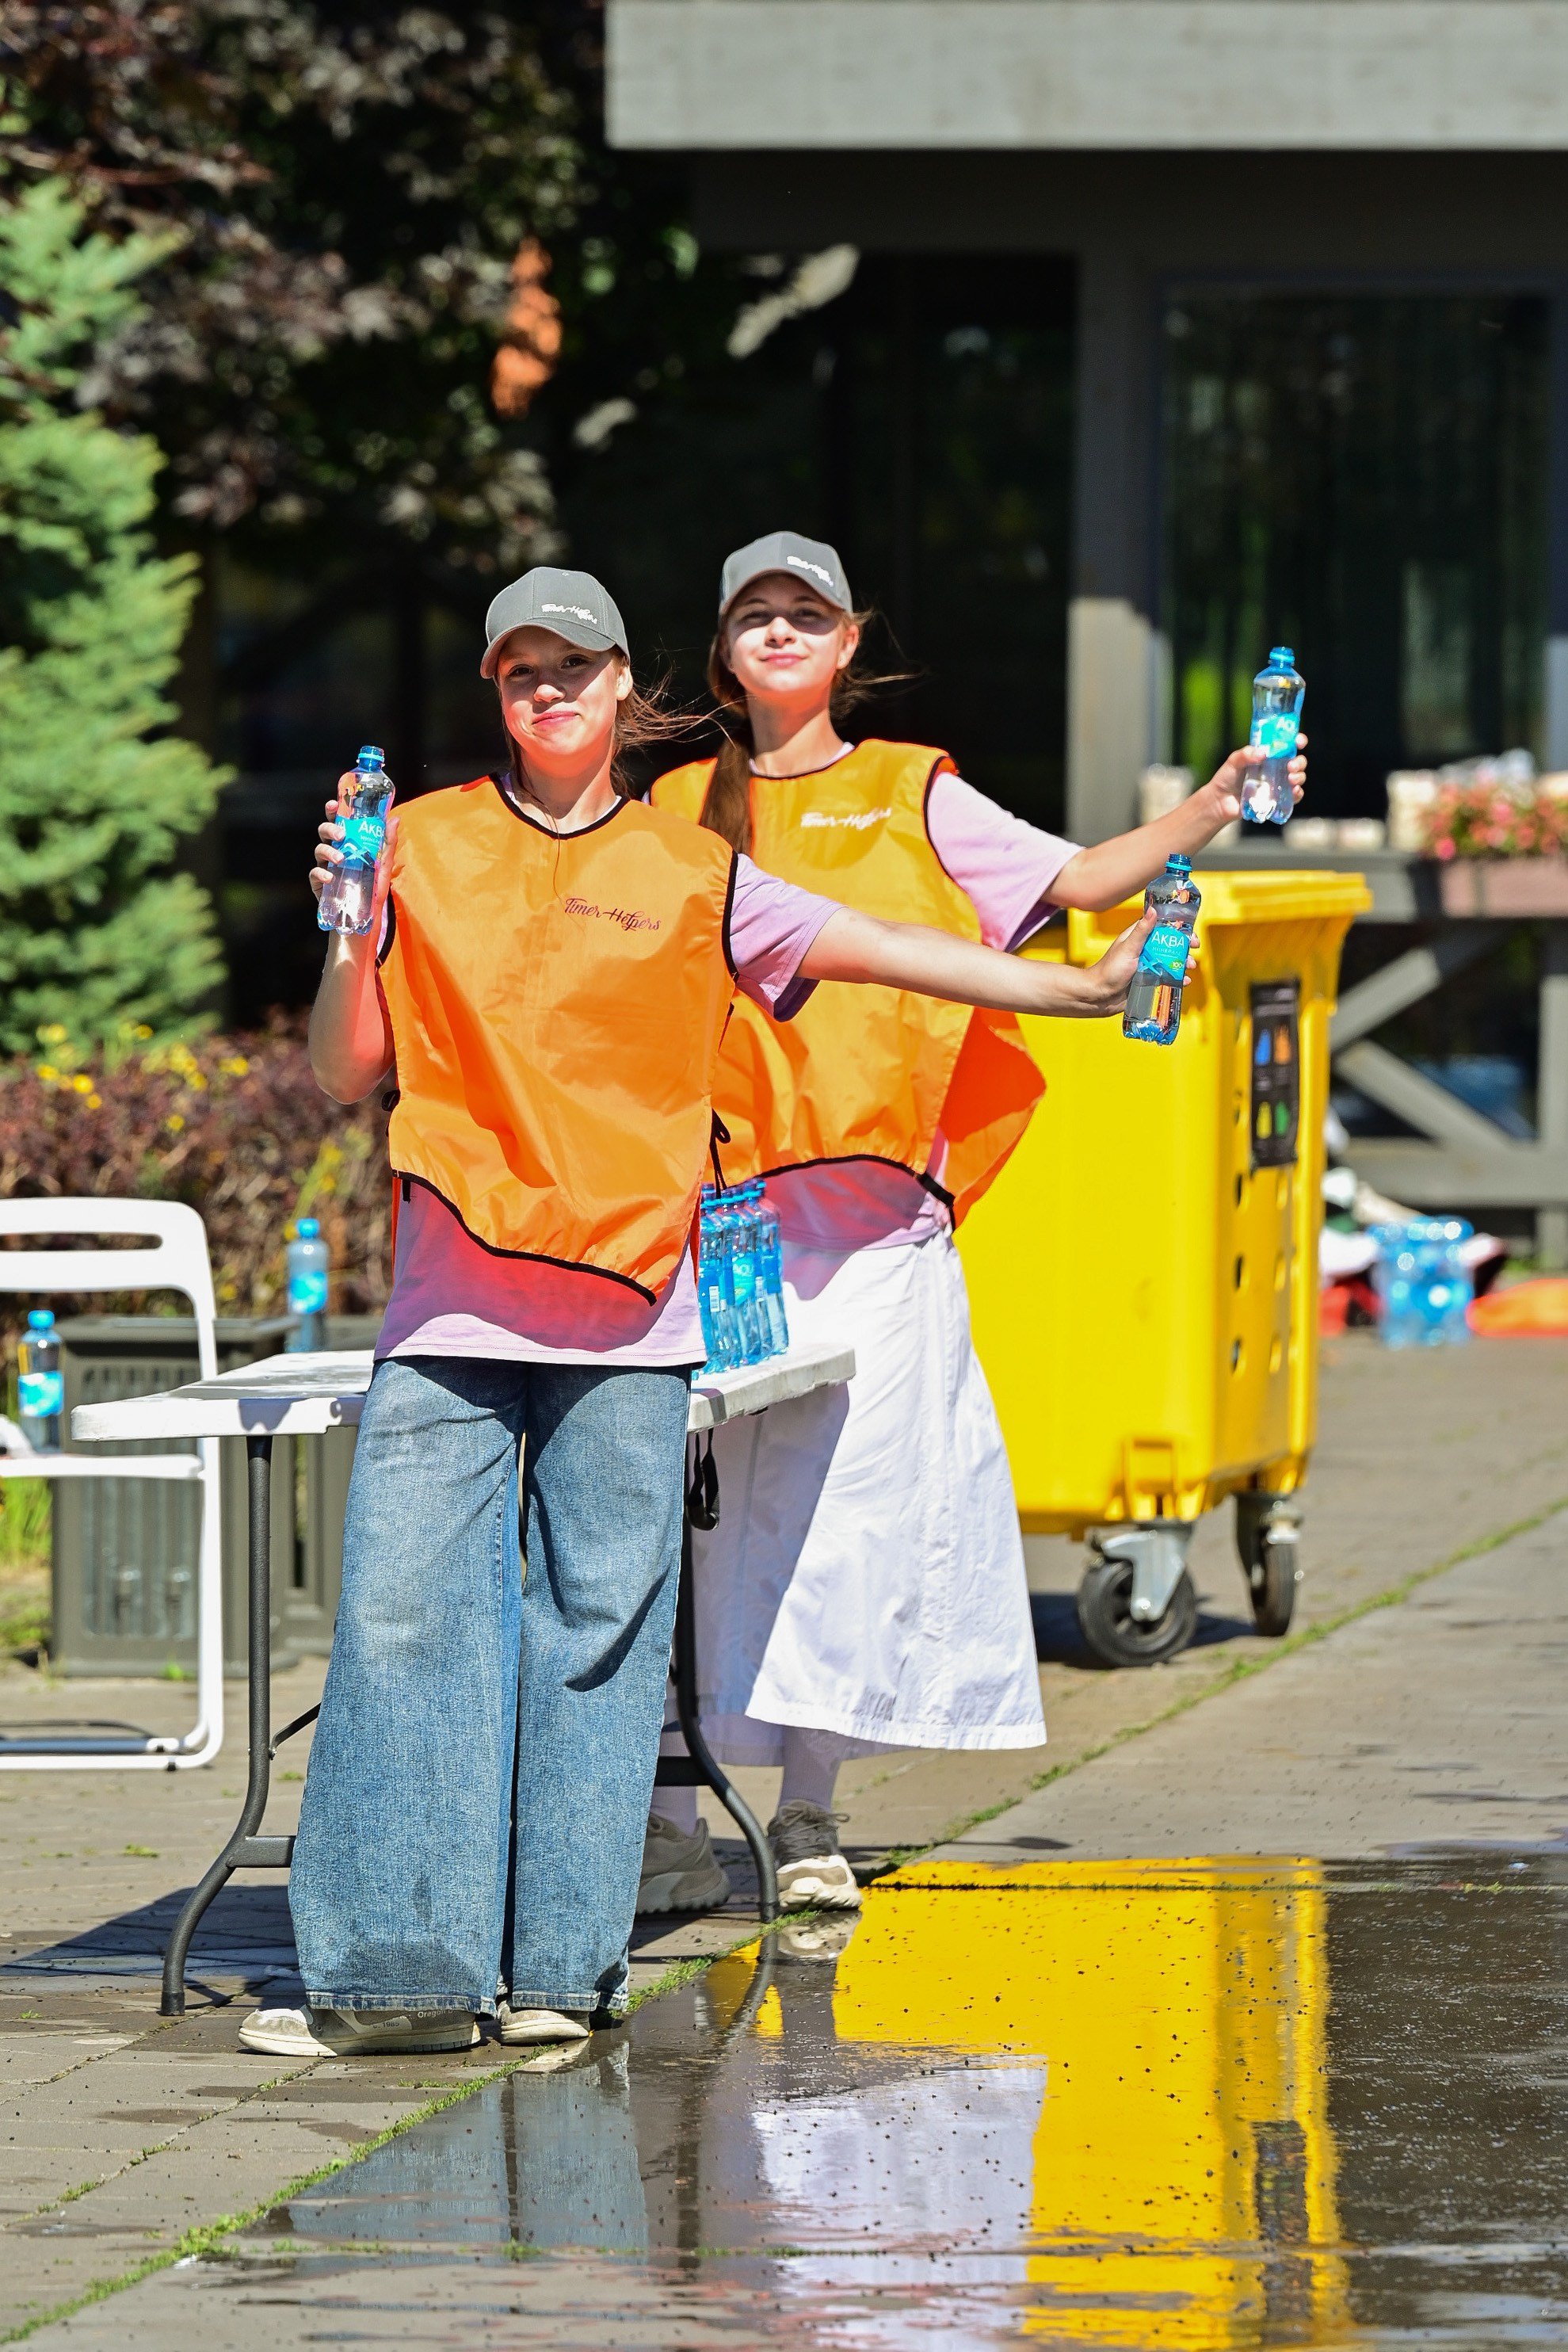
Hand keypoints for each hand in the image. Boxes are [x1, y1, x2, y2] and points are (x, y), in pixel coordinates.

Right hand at [310, 776, 397, 932]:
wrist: (365, 920)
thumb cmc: (372, 890)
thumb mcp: (384, 867)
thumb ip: (388, 844)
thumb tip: (395, 819)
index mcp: (347, 845)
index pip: (338, 823)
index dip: (332, 812)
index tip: (333, 804)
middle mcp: (334, 853)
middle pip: (324, 833)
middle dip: (330, 829)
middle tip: (341, 835)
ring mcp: (325, 868)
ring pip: (318, 850)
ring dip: (328, 852)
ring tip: (341, 859)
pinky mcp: (319, 885)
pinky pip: (314, 875)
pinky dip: (320, 874)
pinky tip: (331, 878)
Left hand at [1060, 903, 1192, 1017]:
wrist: (1099, 996)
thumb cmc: (1109, 970)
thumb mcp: (1128, 948)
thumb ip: (1141, 931)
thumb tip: (1153, 909)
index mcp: (1139, 938)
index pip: (1162, 928)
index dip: (1178, 930)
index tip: (1190, 935)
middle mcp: (1144, 950)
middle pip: (1170, 946)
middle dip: (1184, 949)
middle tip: (1193, 953)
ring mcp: (1147, 966)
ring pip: (1170, 962)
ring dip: (1182, 964)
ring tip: (1189, 968)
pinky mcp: (1148, 981)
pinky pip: (1167, 978)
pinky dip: (1177, 979)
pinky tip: (1184, 982)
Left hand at [1194, 733, 1308, 830]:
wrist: (1220, 802)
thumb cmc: (1226, 778)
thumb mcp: (1233, 761)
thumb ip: (1245, 755)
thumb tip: (1263, 753)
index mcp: (1269, 755)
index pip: (1288, 744)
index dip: (1297, 741)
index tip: (1298, 742)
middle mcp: (1277, 768)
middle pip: (1298, 761)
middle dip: (1299, 762)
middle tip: (1290, 766)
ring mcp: (1278, 784)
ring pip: (1299, 777)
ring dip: (1299, 777)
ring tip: (1291, 779)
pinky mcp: (1278, 799)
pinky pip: (1294, 797)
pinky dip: (1297, 794)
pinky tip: (1294, 791)